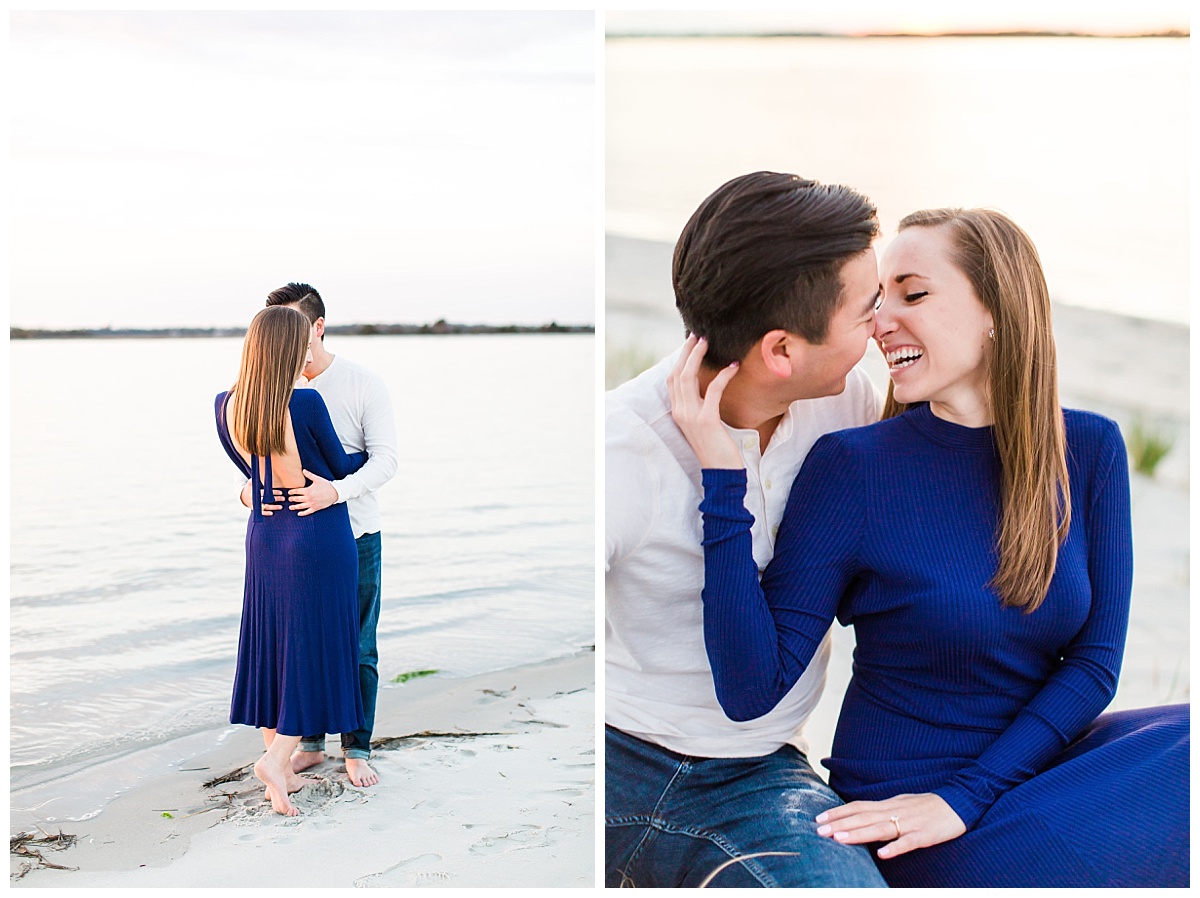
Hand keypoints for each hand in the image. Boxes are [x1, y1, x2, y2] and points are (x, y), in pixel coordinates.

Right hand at [240, 480, 283, 515]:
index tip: (281, 492)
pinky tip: (272, 513)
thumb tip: (261, 470)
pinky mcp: (254, 509)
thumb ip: (256, 478)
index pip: (265, 492)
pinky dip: (266, 513)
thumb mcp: (251, 482)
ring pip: (264, 507)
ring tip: (281, 507)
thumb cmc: (250, 487)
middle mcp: (254, 498)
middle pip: (266, 500)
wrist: (242, 496)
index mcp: (254, 491)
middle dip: (275, 499)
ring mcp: (254, 505)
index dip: (273, 492)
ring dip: (273, 507)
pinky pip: (260, 512)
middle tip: (283, 498)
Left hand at [287, 469, 337, 515]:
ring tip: (290, 507)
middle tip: (289, 499)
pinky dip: (302, 513)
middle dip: (292, 499)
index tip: (289, 492)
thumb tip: (303, 470)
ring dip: (294, 507)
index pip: (296, 491)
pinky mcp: (315, 508)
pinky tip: (299, 514)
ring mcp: (312, 504)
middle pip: (297, 499)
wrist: (335, 493)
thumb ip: (309, 475)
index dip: (291, 492)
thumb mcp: (317, 479)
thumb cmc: (326, 485)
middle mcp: (308, 498)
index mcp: (308, 490)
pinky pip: (307, 512)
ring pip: (300, 506)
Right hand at [667, 335, 743, 468]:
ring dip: (698, 357)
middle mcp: (680, 412)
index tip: (690, 344)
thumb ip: (701, 406)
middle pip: (677, 374)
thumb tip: (709, 387)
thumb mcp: (705, 423)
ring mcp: (691, 416)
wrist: (721, 471)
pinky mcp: (707, 420)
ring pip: (689, 378)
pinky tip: (733, 366)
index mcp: (678, 412)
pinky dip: (723, 376)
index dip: (679, 360)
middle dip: (686, 352)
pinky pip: (713, 391)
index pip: (672, 380)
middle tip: (697, 335)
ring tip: (708, 342)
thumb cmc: (717, 447)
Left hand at [814, 793, 965, 858]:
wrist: (960, 802)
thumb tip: (861, 815)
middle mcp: (895, 811)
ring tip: (839, 839)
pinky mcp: (925, 835)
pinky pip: (908, 842)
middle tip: (819, 830)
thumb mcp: (901, 804)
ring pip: (880, 828)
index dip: (838, 812)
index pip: (858, 807)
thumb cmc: (928, 806)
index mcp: (889, 804)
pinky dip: (895, 847)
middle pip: (863, 817)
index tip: (819, 817)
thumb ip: (882, 810)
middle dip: (840, 824)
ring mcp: (910, 823)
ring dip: (858, 834)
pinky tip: (882, 854)